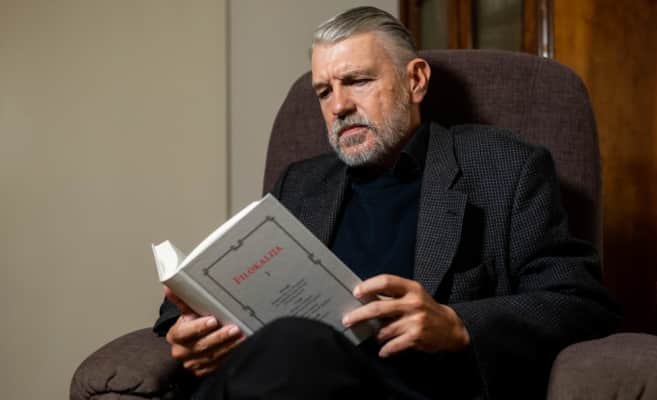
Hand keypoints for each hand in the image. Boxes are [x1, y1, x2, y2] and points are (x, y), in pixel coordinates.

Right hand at [164, 287, 243, 376]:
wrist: (194, 340)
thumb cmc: (191, 323)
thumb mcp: (188, 310)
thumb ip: (182, 299)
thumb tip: (169, 286)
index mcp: (175, 336)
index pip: (183, 333)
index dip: (198, 327)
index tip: (212, 320)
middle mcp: (182, 351)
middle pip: (201, 346)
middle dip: (219, 337)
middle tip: (234, 329)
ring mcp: (194, 363)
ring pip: (212, 356)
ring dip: (229, 346)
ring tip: (242, 336)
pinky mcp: (204, 370)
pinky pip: (218, 365)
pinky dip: (230, 355)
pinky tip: (240, 347)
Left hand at [342, 274, 469, 357]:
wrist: (451, 328)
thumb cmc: (425, 309)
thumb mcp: (413, 295)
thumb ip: (393, 294)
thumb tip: (363, 298)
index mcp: (411, 288)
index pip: (386, 281)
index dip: (369, 286)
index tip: (356, 293)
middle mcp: (413, 302)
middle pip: (379, 308)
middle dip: (359, 315)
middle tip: (347, 320)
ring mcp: (415, 320)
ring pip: (383, 330)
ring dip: (377, 335)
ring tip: (378, 336)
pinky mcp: (416, 337)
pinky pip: (392, 345)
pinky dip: (385, 350)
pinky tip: (384, 351)